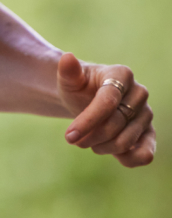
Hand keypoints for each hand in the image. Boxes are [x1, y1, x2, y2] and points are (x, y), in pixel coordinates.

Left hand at [57, 52, 154, 167]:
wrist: (86, 100)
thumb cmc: (78, 88)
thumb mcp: (69, 80)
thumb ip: (68, 71)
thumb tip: (67, 57)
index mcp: (121, 74)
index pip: (108, 102)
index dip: (87, 121)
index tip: (68, 136)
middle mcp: (139, 93)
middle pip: (116, 124)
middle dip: (90, 136)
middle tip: (72, 139)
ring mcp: (146, 114)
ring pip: (127, 141)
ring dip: (102, 147)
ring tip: (87, 141)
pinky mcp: (149, 133)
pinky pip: (145, 154)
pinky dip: (127, 160)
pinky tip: (108, 151)